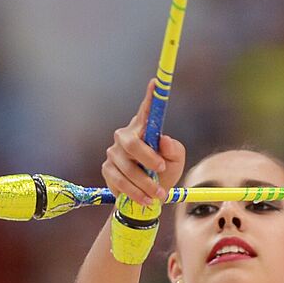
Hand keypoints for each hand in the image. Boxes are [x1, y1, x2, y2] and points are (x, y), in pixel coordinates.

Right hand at [102, 79, 185, 205]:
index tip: (156, 82)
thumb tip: (163, 142)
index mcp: (145, 128)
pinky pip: (119, 181)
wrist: (147, 196)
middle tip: (162, 170)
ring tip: (159, 194)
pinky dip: (134, 192)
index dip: (151, 96)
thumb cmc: (163, 172)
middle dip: (147, 157)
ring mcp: (114, 152)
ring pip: (126, 166)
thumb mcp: (176, 161)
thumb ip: (174, 150)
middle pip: (132, 142)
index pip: (147, 110)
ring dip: (145, 183)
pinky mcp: (107, 169)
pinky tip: (146, 199)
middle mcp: (126, 136)